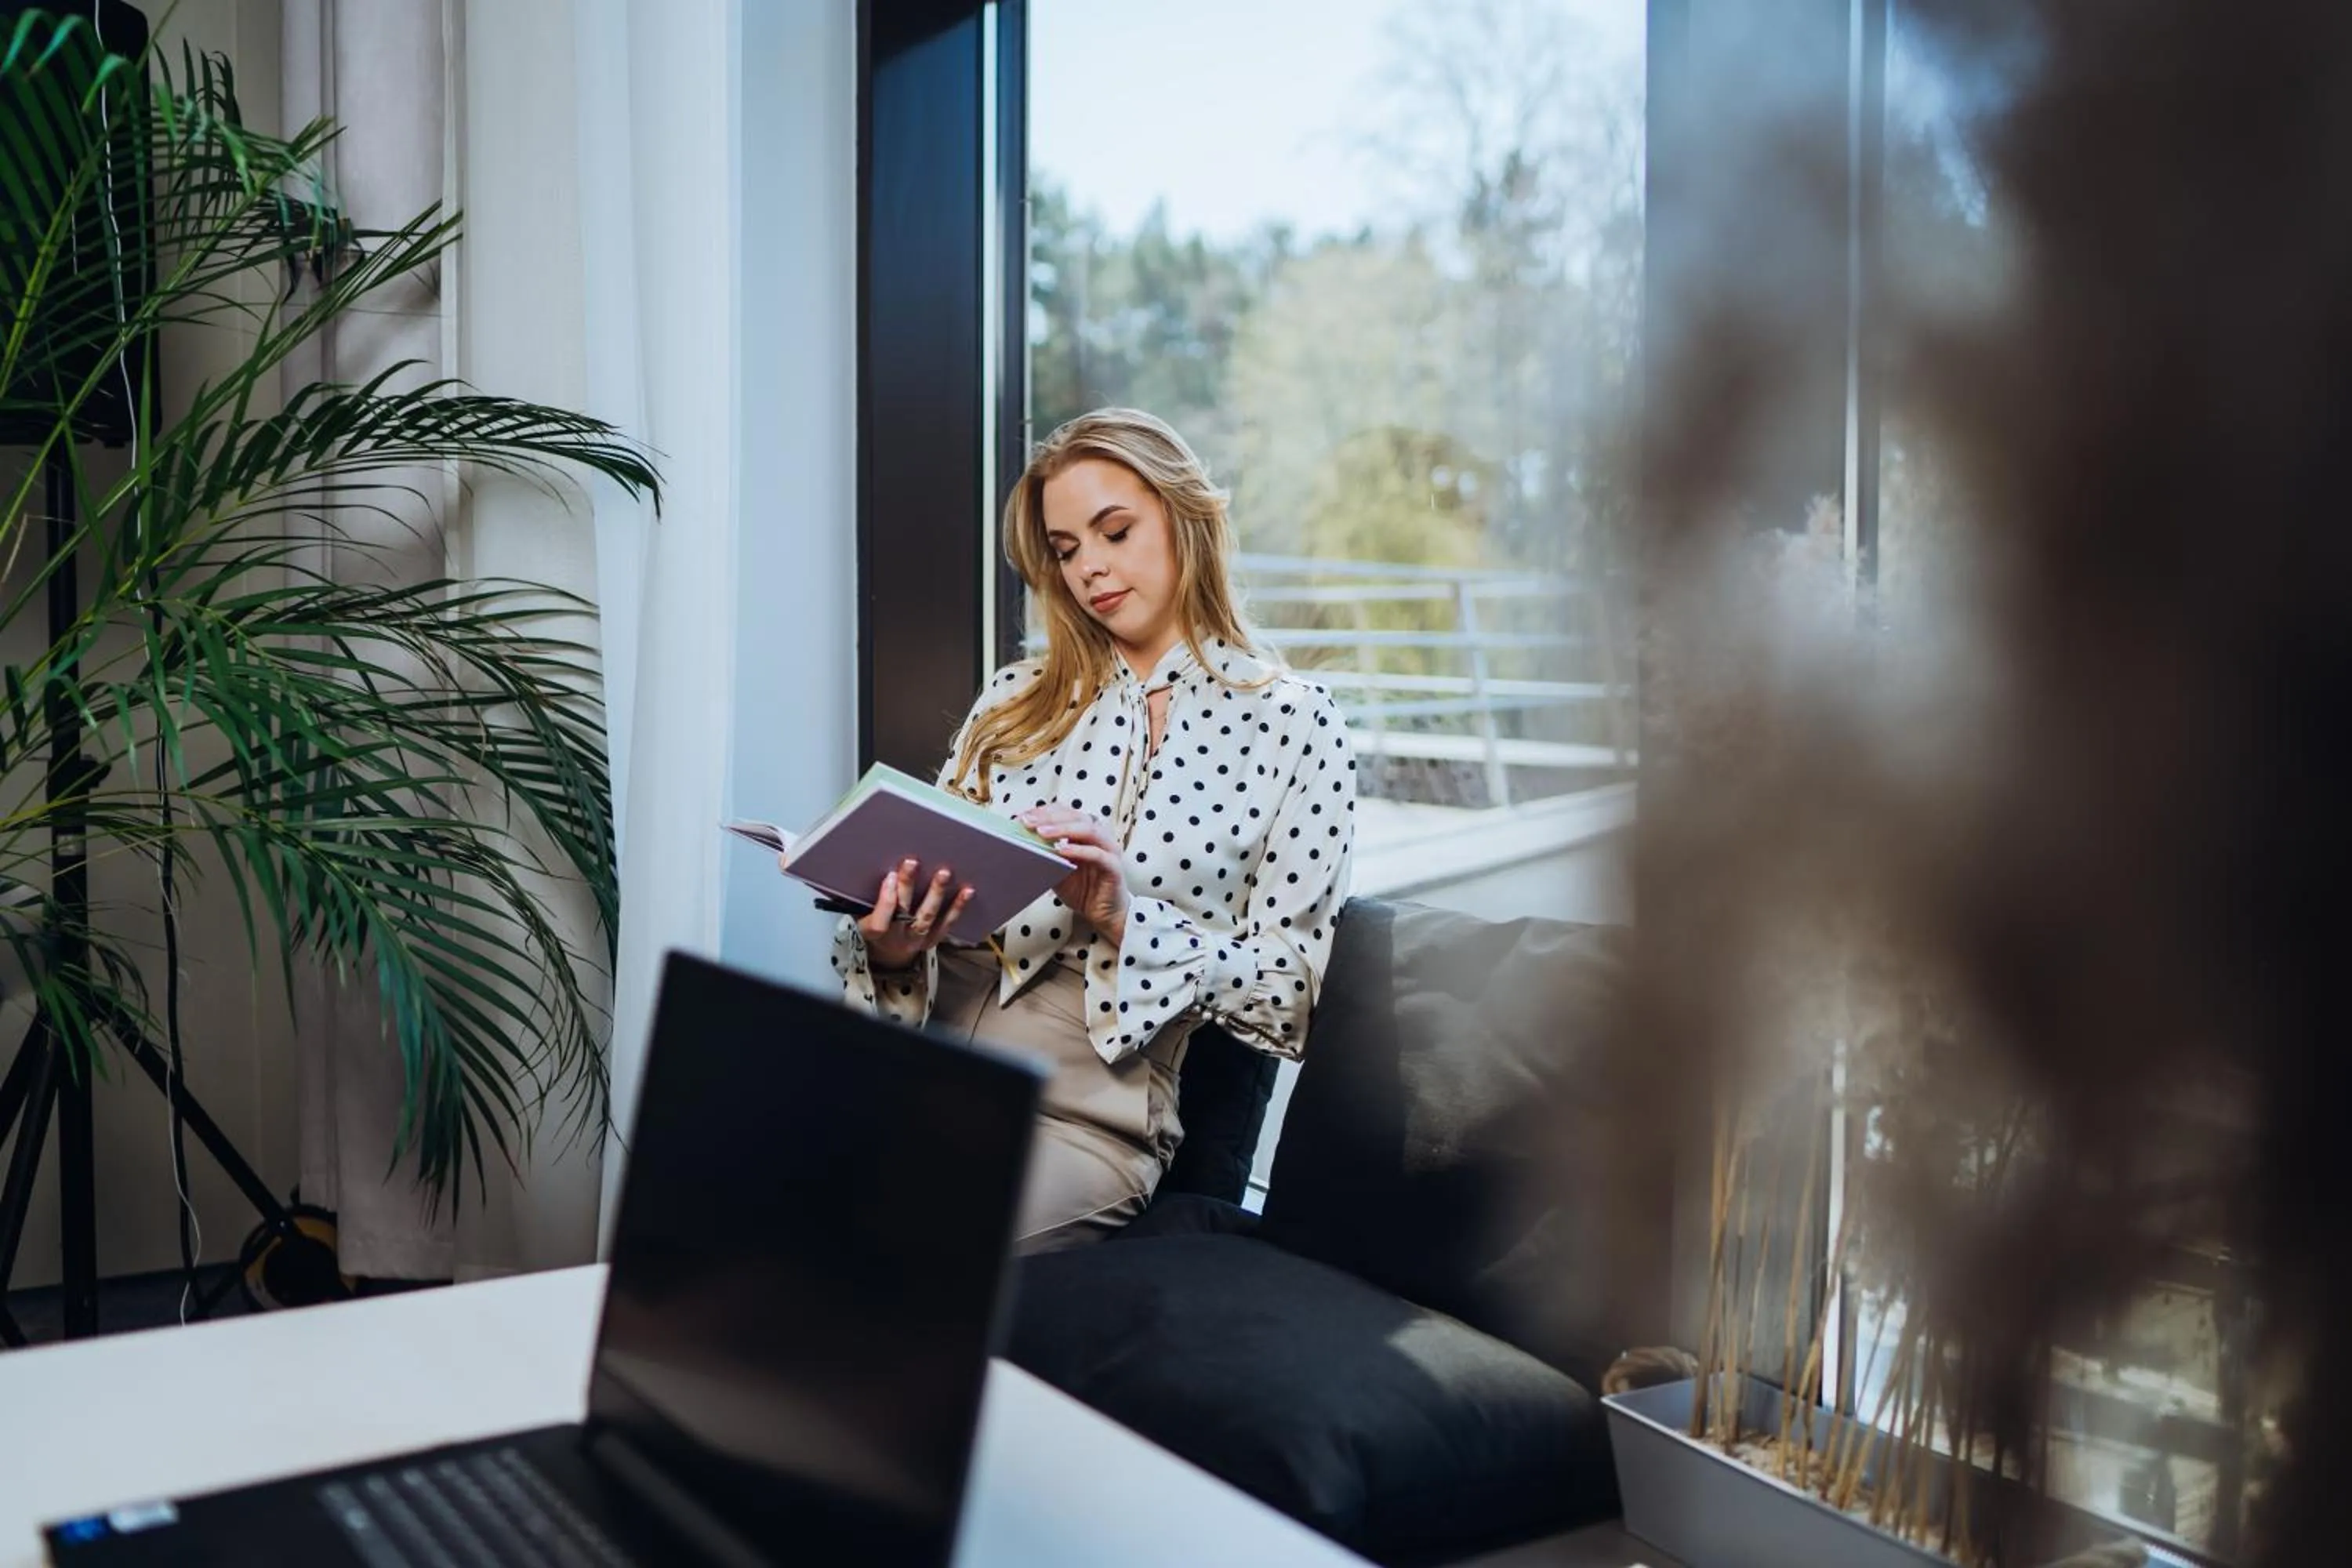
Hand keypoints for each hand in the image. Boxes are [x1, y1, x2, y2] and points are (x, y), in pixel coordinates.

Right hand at [860, 858, 973, 970]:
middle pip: (904, 913)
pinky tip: (967, 891)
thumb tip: (865, 868)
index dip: (885, 900)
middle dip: (907, 886)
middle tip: (913, 862)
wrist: (889, 951)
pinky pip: (947, 923)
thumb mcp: (860, 914)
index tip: (889, 876)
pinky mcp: (934, 939)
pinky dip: (958, 907)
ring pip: (927, 917)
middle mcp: (897, 938)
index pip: (879, 922)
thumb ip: (862, 897)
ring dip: (936, 893)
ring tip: (943, 873)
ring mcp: (917, 940)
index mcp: (873, 934)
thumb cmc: (873, 922)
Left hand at [1017, 805, 1131, 944]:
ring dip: (1063, 829)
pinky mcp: (1114, 867)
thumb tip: (1021, 843)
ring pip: (1088, 830)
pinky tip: (1063, 851)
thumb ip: (1046, 855)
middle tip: (1027, 822)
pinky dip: (1079, 850)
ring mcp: (1108, 850)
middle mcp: (1098, 837)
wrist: (1103, 914)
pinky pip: (1097, 854)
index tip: (1022, 817)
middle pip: (1075, 817)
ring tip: (1042, 832)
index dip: (1043, 812)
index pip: (1064, 813)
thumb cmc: (1082, 889)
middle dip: (1049, 817)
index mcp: (1083, 833)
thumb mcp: (1057, 870)